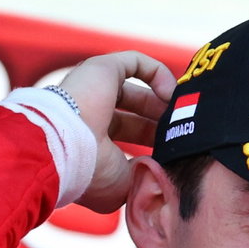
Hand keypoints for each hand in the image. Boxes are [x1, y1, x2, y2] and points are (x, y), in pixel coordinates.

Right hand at [58, 51, 176, 212]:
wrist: (64, 148)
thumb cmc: (90, 172)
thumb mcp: (123, 184)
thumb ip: (143, 173)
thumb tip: (160, 166)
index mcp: (89, 144)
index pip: (125, 140)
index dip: (152, 144)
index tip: (174, 152)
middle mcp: (89, 115)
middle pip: (133, 116)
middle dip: (160, 125)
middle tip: (183, 134)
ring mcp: (93, 90)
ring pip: (135, 91)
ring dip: (162, 103)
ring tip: (184, 115)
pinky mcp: (102, 69)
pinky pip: (135, 63)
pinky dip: (158, 74)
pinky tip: (171, 94)